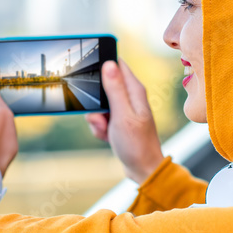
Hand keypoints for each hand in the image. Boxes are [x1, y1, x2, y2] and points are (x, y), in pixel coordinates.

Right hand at [85, 58, 164, 184]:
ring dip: (97, 118)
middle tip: (101, 117)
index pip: (117, 64)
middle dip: (95, 103)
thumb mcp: (122, 115)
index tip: (90, 78)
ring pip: (99, 105)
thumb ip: (115, 90)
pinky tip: (107, 136)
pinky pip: (101, 118)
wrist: (142, 169)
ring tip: (106, 130)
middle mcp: (130, 97)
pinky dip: (100, 127)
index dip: (102, 66)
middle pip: (103, 87)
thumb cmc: (136, 144)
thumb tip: (109, 64)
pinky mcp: (118, 120)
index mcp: (134, 90)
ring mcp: (124, 109)